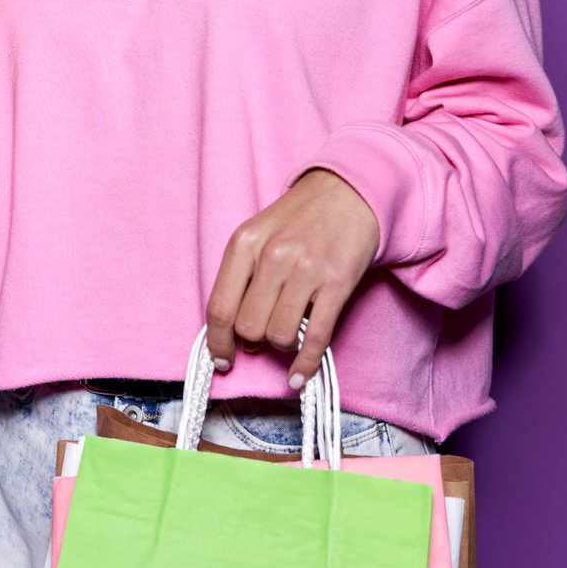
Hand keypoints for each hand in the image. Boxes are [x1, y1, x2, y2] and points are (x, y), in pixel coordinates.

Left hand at [205, 170, 380, 387]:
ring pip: (279, 335)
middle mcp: (272, 256)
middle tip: (262, 337)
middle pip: (249, 327)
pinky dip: (304, 365)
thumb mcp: (259, 234)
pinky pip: (315, 338)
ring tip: (288, 333)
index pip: (219, 307)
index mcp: (245, 243)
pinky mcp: (337, 283)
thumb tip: (235, 333)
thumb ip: (242, 276)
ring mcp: (306, 269)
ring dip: (281, 345)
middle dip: (253, 341)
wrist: (348, 191)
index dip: (217, 342)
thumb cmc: (300, 218)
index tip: (222, 359)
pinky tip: (298, 376)